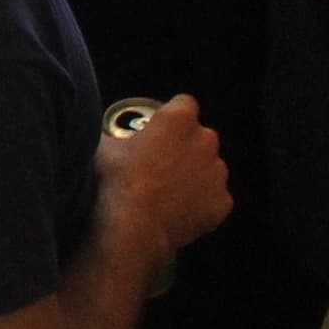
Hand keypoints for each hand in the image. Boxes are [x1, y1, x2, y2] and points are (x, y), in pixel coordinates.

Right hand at [95, 96, 230, 259]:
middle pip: (200, 136)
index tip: (159, 129)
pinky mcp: (223, 202)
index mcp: (178, 118)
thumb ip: (117, 134)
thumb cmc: (118, 178)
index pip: (184, 103)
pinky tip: (180, 209)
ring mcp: (218, 173)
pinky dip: (202, 201)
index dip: (171, 115)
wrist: (135, 225)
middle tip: (161, 160)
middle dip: (186, 145)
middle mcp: (206, 140)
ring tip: (170, 189)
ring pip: (210, 167)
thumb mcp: (105, 145)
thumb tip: (110, 135)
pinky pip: (214, 196)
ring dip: (195, 173)